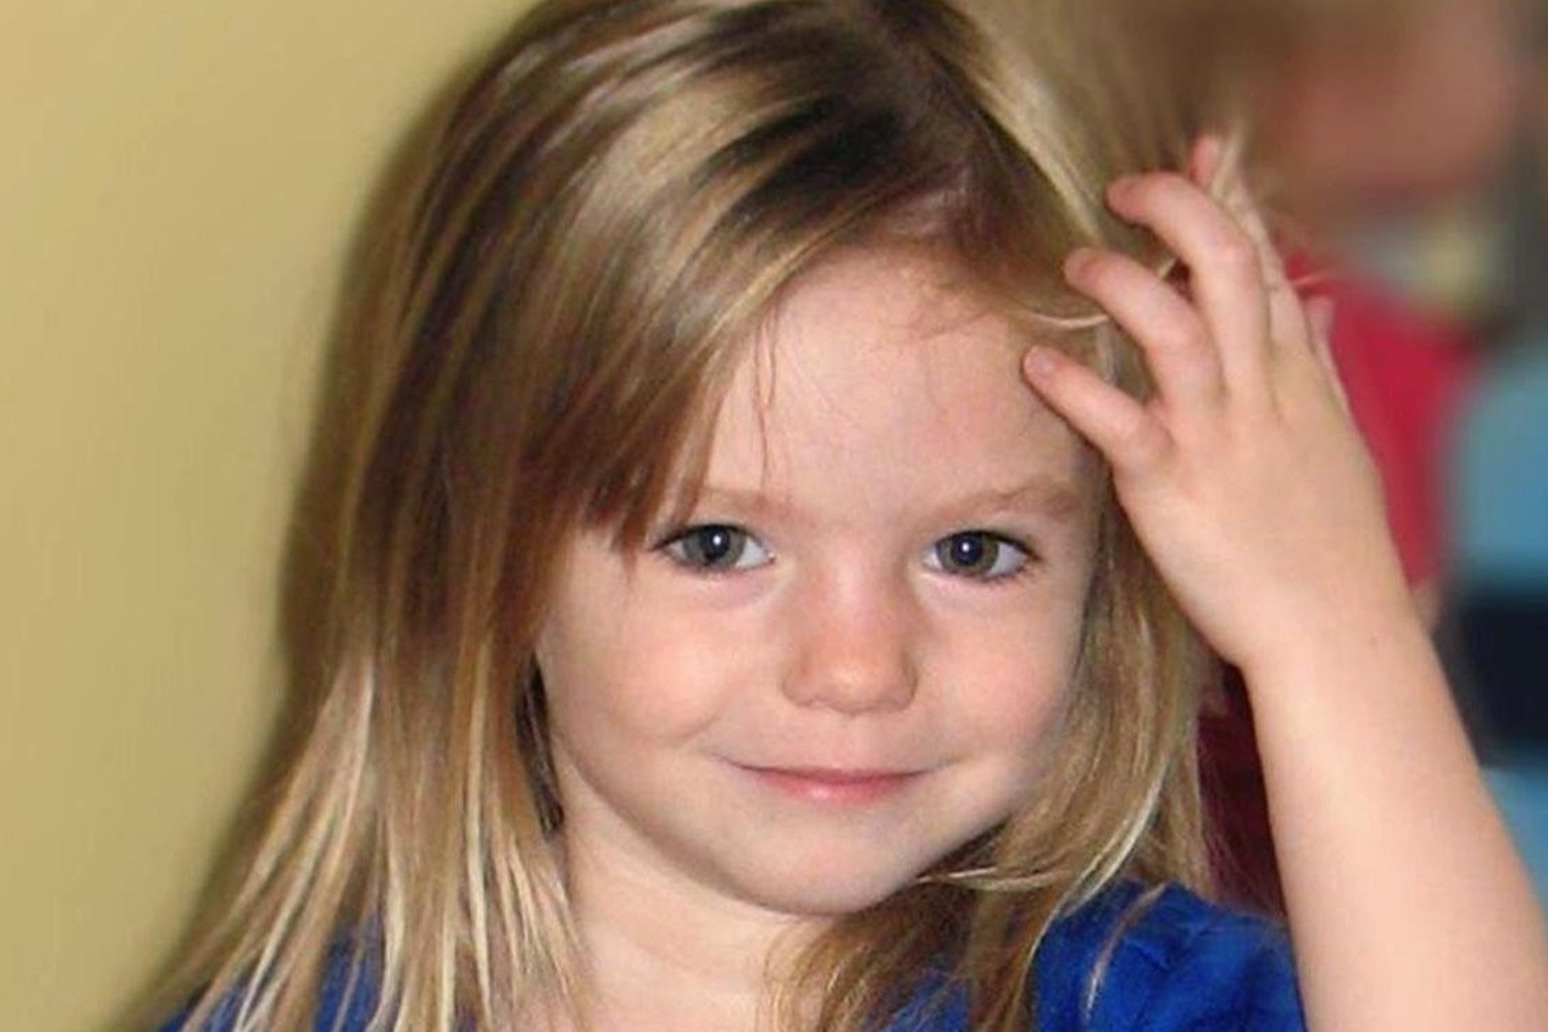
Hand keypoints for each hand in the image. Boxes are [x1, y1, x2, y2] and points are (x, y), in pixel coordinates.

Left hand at [1022, 138, 1414, 675]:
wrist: (1334, 628)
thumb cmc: (1330, 539)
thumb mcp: (1337, 436)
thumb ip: (1315, 362)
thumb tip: (1313, 300)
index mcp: (1294, 376)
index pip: (1264, 261)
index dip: (1231, 197)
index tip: (1202, 150)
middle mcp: (1259, 392)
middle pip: (1225, 267)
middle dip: (1178, 209)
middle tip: (1124, 188)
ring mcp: (1218, 436)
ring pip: (1175, 328)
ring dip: (1122, 284)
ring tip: (1075, 263)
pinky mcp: (1174, 487)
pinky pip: (1122, 423)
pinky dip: (1077, 387)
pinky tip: (1036, 362)